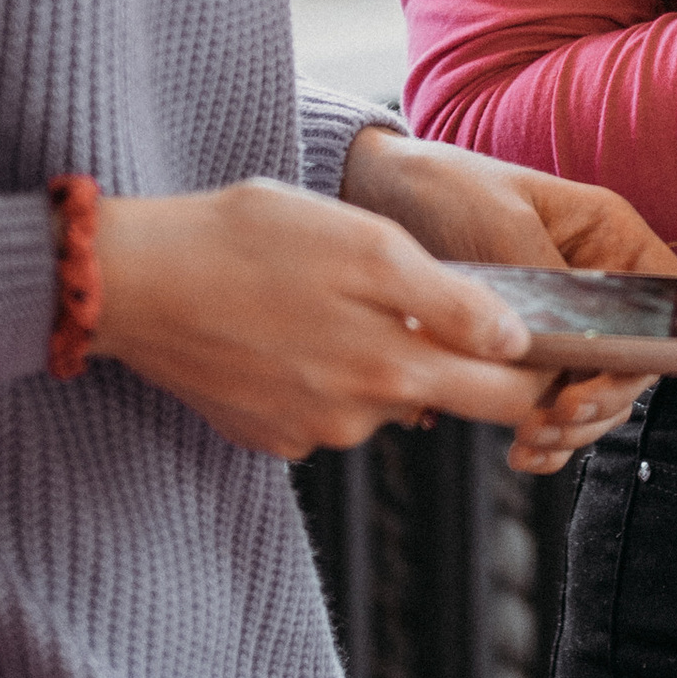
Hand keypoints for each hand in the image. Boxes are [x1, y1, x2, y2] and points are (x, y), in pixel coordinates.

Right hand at [91, 177, 545, 461]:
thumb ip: (449, 301)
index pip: (507, 398)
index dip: (538, 372)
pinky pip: (324, 407)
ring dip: (379, 356)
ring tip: (328, 294)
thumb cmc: (250, 240)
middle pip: (450, 403)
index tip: (543, 339)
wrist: (133, 280)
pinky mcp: (265, 436)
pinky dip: (323, 372)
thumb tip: (516, 342)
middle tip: (433, 298)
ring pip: (381, 399)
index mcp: (394, 369)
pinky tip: (287, 325)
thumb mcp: (365, 244)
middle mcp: (358, 418)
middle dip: (464, 364)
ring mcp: (308, 434)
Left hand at [340, 130, 676, 476]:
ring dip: (572, 427)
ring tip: (527, 436)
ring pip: (596, 391)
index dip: (647, 353)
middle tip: (553, 417)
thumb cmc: (449, 187)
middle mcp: (600, 283)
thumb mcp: (502, 227)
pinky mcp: (527, 351)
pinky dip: (545, 433)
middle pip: (633, 361)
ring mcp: (566, 321)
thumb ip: (545, 286)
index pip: (664, 306)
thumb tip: (567, 357)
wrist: (381, 191)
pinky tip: (521, 449)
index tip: (597, 383)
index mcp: (611, 237)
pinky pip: (554, 402)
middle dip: (599, 401)